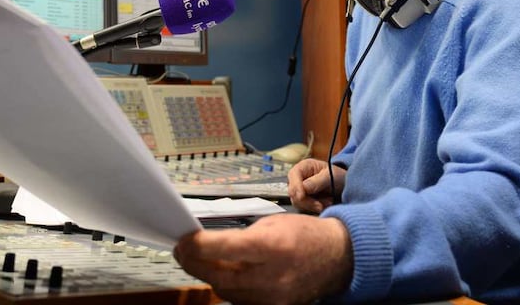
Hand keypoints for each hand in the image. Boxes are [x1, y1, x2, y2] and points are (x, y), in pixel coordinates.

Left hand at [174, 213, 352, 304]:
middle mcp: (273, 276)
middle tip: (182, 251)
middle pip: (218, 276)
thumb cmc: (305, 235)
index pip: (224, 248)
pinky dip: (228, 287)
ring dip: (209, 276)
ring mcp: (273, 298)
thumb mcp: (272, 223)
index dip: (197, 244)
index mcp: (273, 246)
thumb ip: (240, 236)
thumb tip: (207, 243)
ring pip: (226, 292)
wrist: (337, 258)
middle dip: (194, 264)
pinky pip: (240, 301)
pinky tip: (224, 274)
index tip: (184, 239)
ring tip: (202, 260)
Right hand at [287, 158, 346, 213]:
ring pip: (298, 202)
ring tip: (328, 201)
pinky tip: (325, 204)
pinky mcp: (303, 200)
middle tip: (322, 204)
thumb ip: (318, 181)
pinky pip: (304, 208)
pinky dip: (315, 208)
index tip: (302, 196)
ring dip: (313, 205)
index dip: (296, 187)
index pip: (293, 175)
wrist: (344, 185)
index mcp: (304, 166)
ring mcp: (300, 190)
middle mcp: (298, 178)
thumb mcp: (331, 176)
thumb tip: (304, 187)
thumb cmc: (338, 176)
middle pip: (293, 192)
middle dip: (308, 200)